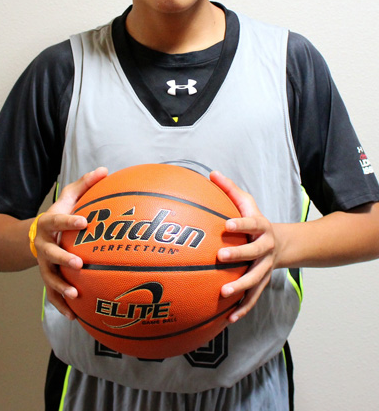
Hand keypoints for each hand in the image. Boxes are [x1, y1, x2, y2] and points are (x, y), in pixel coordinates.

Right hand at [34, 167, 107, 318]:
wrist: (37, 235)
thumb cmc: (61, 214)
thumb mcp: (69, 197)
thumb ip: (85, 184)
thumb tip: (105, 170)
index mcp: (48, 224)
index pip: (57, 222)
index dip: (69, 221)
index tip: (84, 221)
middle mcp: (43, 246)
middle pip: (50, 254)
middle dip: (63, 259)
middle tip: (79, 263)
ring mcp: (44, 265)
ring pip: (49, 278)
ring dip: (61, 287)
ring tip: (75, 295)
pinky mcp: (48, 278)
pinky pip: (53, 295)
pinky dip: (62, 305)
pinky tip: (74, 316)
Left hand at [211, 171, 276, 322]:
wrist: (281, 243)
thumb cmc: (255, 221)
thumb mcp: (246, 203)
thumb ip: (229, 189)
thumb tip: (211, 173)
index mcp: (261, 227)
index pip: (251, 223)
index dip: (241, 224)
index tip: (226, 225)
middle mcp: (266, 248)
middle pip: (254, 253)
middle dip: (238, 254)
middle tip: (220, 257)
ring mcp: (265, 268)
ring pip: (255, 280)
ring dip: (240, 288)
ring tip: (223, 294)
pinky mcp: (262, 283)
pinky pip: (253, 298)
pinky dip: (242, 309)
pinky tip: (228, 319)